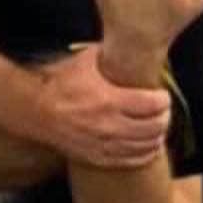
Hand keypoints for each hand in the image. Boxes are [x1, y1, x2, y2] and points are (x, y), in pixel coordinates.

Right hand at [32, 47, 172, 167]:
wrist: (37, 111)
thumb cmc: (60, 84)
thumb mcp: (85, 61)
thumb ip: (108, 53)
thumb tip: (126, 42)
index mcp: (110, 100)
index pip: (152, 105)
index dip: (163, 100)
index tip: (163, 96)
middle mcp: (110, 125)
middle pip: (154, 127)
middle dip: (164, 118)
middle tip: (164, 111)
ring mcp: (105, 144)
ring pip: (145, 146)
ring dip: (158, 137)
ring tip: (159, 127)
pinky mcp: (98, 157)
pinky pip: (131, 161)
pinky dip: (145, 154)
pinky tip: (150, 147)